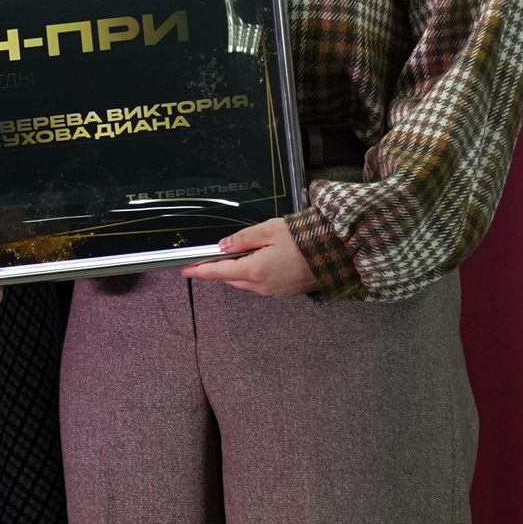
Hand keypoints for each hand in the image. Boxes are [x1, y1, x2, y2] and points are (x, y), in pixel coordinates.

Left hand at [181, 217, 318, 297]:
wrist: (337, 255)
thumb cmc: (306, 240)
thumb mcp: (270, 230)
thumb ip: (243, 238)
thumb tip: (223, 245)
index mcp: (254, 271)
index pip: (218, 272)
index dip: (199, 271)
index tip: (185, 270)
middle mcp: (261, 286)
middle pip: (230, 278)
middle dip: (219, 267)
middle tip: (215, 253)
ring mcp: (273, 292)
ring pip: (244, 282)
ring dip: (238, 269)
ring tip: (244, 251)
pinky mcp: (282, 292)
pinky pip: (259, 284)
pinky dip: (253, 273)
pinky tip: (261, 259)